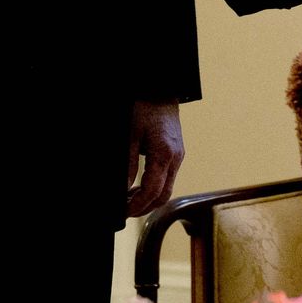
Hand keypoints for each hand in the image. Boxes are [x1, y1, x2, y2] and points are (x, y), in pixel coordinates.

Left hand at [124, 99, 182, 216]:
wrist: (161, 91)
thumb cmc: (145, 108)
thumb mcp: (130, 136)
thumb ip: (128, 165)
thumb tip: (123, 189)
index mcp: (165, 154)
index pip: (153, 191)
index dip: (138, 206)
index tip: (124, 211)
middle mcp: (175, 158)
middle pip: (164, 196)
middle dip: (145, 208)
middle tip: (125, 211)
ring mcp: (178, 156)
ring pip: (167, 189)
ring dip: (150, 199)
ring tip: (129, 199)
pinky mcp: (177, 154)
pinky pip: (168, 178)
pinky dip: (154, 187)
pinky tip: (139, 186)